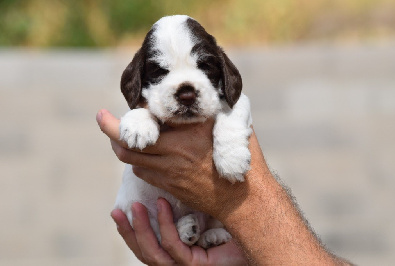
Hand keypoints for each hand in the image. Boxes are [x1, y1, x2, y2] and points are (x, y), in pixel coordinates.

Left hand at [97, 109, 248, 219]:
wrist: (240, 198)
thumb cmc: (239, 158)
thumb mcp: (227, 127)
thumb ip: (209, 110)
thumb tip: (192, 95)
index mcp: (186, 136)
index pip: (144, 124)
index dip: (122, 118)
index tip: (108, 110)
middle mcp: (173, 154)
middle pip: (127, 146)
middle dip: (110, 132)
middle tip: (103, 118)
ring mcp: (169, 173)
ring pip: (132, 161)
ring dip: (123, 148)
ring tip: (121, 136)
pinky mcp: (169, 187)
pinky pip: (144, 173)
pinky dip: (138, 161)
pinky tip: (143, 154)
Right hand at [111, 198, 246, 264]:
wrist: (258, 229)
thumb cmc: (231, 218)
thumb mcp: (200, 207)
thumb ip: (184, 198)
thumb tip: (166, 170)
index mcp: (178, 249)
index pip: (146, 244)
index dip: (129, 230)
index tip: (118, 209)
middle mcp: (178, 260)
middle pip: (143, 253)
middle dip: (127, 232)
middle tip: (116, 211)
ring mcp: (186, 265)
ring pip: (153, 255)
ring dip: (140, 231)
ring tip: (134, 207)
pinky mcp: (196, 265)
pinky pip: (174, 248)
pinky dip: (164, 227)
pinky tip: (162, 206)